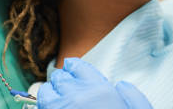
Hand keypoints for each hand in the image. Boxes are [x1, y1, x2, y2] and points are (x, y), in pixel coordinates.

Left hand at [37, 57, 152, 108]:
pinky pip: (40, 108)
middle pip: (60, 78)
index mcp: (99, 91)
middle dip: (63, 79)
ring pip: (45, 92)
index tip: (73, 68)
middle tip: (65, 83)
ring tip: (56, 96)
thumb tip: (122, 86)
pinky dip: (44, 107)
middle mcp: (75, 98)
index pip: (80, 68)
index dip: (75, 67)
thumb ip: (132, 96)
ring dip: (51, 92)